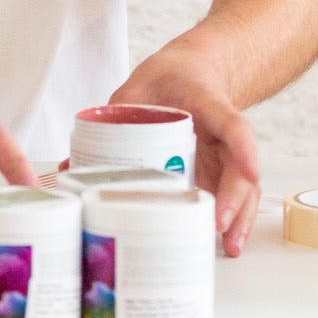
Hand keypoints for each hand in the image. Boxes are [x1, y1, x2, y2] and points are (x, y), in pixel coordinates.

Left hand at [111, 51, 261, 256]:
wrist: (193, 72)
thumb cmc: (167, 80)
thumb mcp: (136, 89)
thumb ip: (108, 122)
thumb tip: (69, 165)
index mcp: (207, 102)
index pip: (230, 122)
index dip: (241, 147)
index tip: (249, 170)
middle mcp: (222, 131)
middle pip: (238, 163)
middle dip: (235, 196)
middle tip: (220, 224)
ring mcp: (225, 151)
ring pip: (243, 184)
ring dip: (240, 216)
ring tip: (229, 246)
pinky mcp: (220, 168)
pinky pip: (233, 193)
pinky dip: (233, 218)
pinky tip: (225, 243)